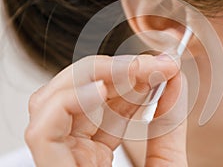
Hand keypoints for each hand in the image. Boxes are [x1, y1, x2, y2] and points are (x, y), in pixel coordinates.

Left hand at [25, 54, 187, 166]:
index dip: (73, 99)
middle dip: (109, 76)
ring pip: (79, 101)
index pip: (45, 131)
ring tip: (153, 73)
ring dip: (118, 80)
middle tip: (151, 67)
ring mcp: (75, 156)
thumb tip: (174, 83)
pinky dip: (119, 96)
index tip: (112, 86)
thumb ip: (168, 132)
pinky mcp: (89, 151)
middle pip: (62, 103)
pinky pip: (97, 114)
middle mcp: (65, 164)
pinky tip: (141, 88)